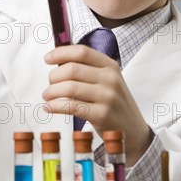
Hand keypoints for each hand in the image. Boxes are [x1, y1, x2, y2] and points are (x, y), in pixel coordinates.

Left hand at [43, 45, 153, 165]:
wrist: (133, 129)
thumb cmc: (114, 103)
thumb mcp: (108, 80)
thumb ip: (87, 69)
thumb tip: (57, 60)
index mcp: (110, 66)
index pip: (82, 52)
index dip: (61, 53)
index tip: (47, 59)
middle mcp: (110, 79)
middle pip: (72, 69)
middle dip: (53, 76)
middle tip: (49, 84)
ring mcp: (107, 97)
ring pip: (69, 87)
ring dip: (51, 92)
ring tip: (47, 96)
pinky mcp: (101, 114)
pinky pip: (71, 106)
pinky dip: (55, 106)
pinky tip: (49, 107)